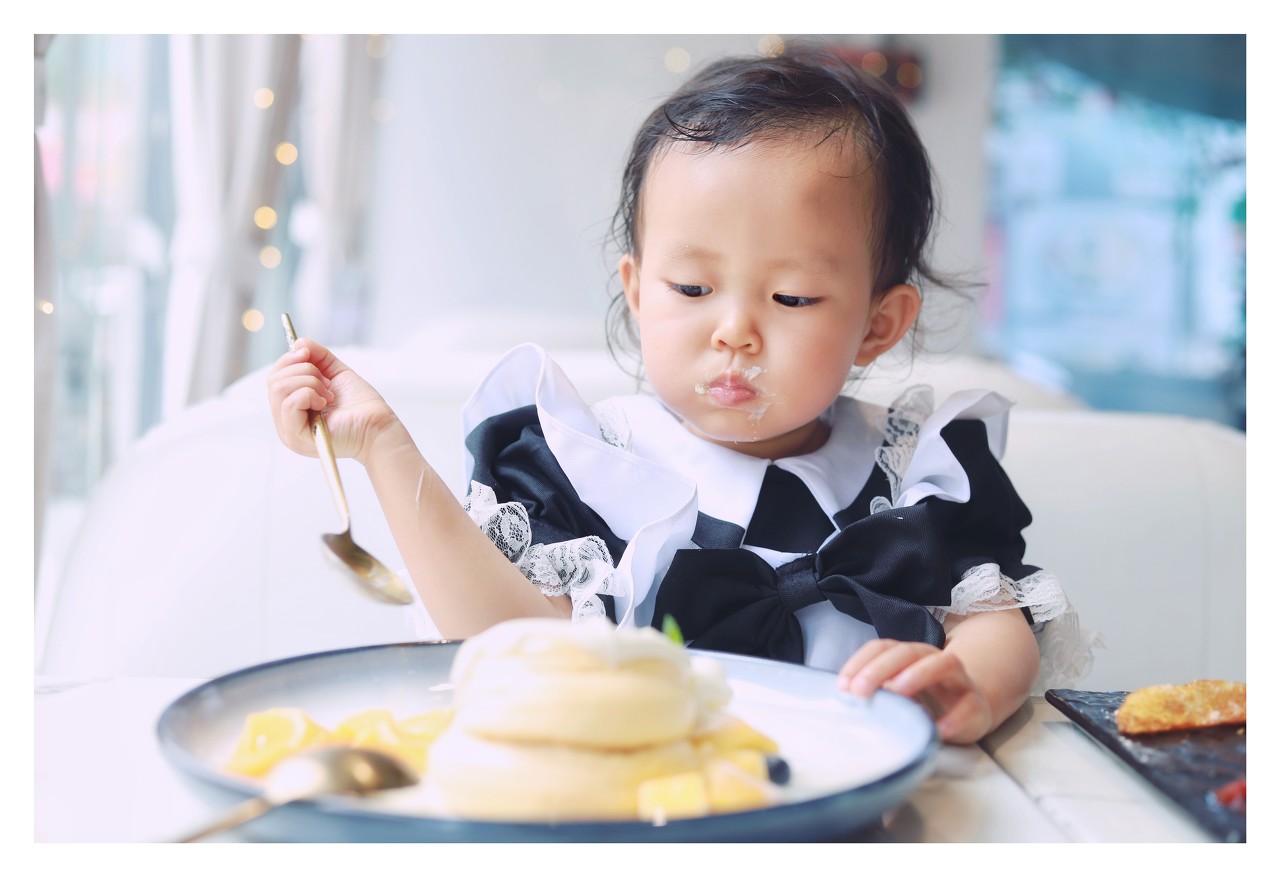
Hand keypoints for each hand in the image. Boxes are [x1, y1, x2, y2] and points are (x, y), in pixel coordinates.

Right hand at [266, 338, 399, 463]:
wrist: (379, 426)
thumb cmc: (361, 406)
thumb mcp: (337, 374)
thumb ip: (318, 357)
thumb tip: (299, 342)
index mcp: (292, 409)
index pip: (275, 378)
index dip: (289, 360)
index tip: (307, 352)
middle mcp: (285, 422)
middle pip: (274, 381)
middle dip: (303, 371)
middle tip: (326, 382)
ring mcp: (288, 432)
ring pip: (279, 389)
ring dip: (309, 382)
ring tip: (328, 395)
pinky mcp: (296, 437)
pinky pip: (289, 403)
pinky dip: (309, 394)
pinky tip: (325, 403)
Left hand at [836, 638, 993, 743]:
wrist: (971, 708)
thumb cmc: (927, 698)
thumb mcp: (899, 692)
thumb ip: (879, 691)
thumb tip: (847, 698)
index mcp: (910, 655)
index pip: (882, 647)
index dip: (861, 662)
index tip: (842, 685)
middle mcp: (933, 658)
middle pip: (908, 652)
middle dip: (881, 668)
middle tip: (860, 691)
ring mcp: (958, 679)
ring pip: (942, 663)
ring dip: (918, 674)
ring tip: (898, 692)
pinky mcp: (977, 704)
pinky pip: (968, 706)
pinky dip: (953, 717)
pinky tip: (937, 729)